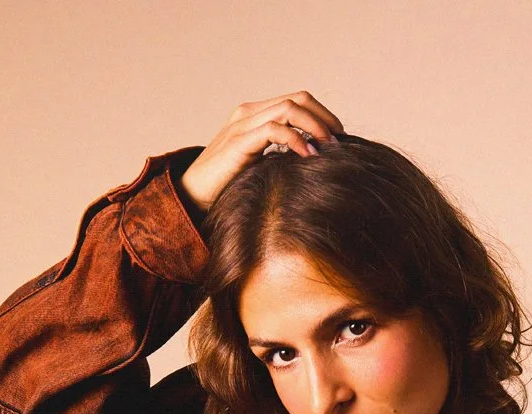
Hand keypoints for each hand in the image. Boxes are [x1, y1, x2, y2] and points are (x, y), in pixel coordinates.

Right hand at [179, 92, 344, 212]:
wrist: (192, 197)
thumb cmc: (227, 187)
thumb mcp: (260, 167)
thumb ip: (281, 157)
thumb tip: (315, 162)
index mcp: (255, 116)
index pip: (297, 100)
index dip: (323, 114)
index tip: (339, 138)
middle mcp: (249, 113)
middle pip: (298, 98)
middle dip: (325, 118)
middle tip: (340, 142)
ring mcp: (243, 124)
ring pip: (290, 108)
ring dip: (316, 126)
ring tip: (328, 148)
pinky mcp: (239, 142)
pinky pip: (275, 130)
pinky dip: (297, 140)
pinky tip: (308, 156)